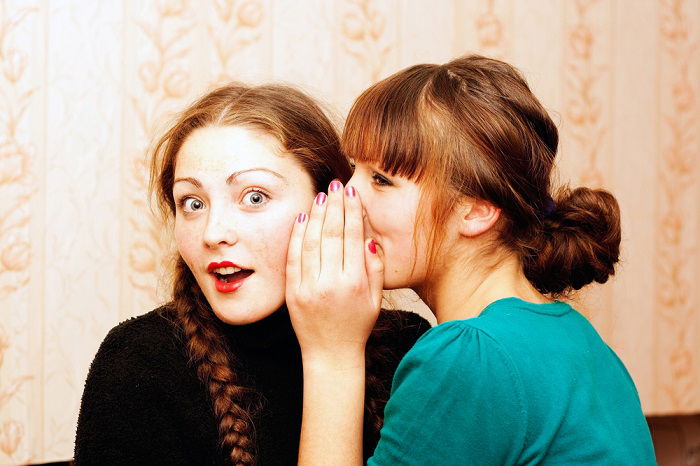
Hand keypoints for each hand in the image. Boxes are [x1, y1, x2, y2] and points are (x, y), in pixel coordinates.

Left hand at [286, 179, 383, 363]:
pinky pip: (294, 257)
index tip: (351, 193)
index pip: (352, 237)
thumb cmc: (357, 325)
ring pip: (311, 241)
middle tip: (336, 184)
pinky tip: (302, 217)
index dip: (351, 212)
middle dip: (334, 205)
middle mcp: (332, 282)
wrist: (331, 354)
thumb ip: (375, 267)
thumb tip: (369, 237)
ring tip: (321, 195)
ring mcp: (309, 287)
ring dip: (316, 214)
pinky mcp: (293, 292)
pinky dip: (297, 235)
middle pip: (331, 233)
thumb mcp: (376, 299)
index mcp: (355, 282)